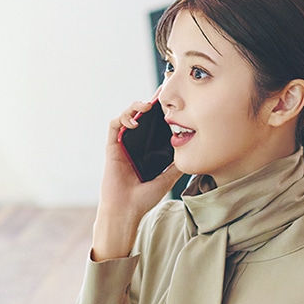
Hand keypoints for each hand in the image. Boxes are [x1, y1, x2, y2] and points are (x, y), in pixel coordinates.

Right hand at [92, 100, 182, 259]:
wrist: (127, 210)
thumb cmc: (144, 199)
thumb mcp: (167, 179)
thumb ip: (176, 166)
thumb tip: (192, 154)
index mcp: (145, 151)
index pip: (152, 126)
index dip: (159, 112)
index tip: (169, 100)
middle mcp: (133, 145)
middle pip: (139, 117)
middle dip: (148, 103)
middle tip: (160, 93)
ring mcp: (122, 145)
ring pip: (126, 116)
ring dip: (135, 107)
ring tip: (146, 107)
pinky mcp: (111, 147)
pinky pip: (114, 125)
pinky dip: (123, 118)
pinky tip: (133, 121)